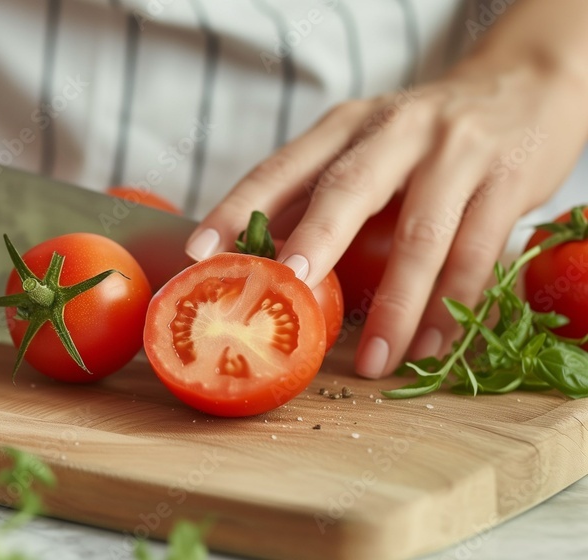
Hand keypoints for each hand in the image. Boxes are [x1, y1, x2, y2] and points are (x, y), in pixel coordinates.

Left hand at [188, 52, 587, 377]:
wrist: (525, 87)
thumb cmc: (426, 134)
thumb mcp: (366, 143)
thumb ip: (318, 193)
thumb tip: (252, 257)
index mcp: (345, 125)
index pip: (281, 168)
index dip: (237, 209)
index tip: (200, 253)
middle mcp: (396, 130)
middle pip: (348, 190)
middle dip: (314, 243)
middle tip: (288, 291)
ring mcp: (456, 153)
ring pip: (421, 236)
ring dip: (396, 307)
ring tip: (372, 364)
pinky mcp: (508, 181)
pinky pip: (476, 254)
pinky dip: (451, 307)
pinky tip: (429, 344)